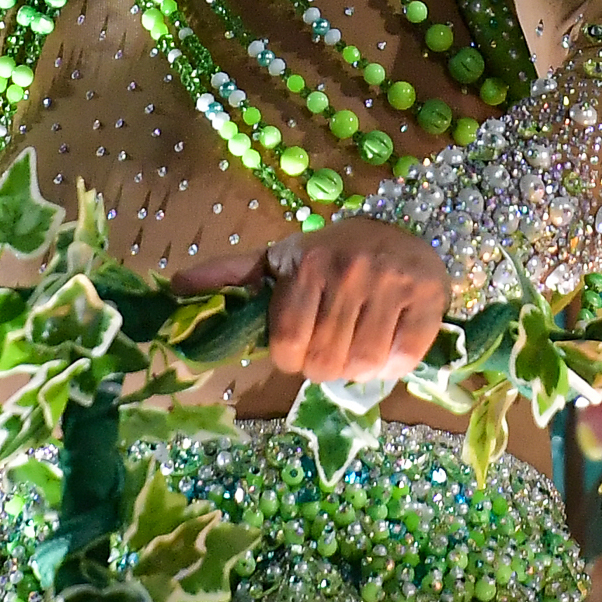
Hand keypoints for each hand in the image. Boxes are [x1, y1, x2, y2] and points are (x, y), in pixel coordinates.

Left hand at [174, 217, 449, 382]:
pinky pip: (404, 357)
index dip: (292, 359)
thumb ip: (228, 276)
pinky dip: (395, 364)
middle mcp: (349, 270)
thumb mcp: (277, 261)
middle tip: (332, 345)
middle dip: (325, 366)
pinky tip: (390, 341)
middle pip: (326, 362)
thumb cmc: (330, 255)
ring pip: (364, 365)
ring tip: (358, 344)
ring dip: (359, 369)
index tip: (301, 346)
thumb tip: (172, 286)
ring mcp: (392, 282)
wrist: (399, 233)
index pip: (289, 347)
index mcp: (306, 265)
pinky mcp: (429, 298)